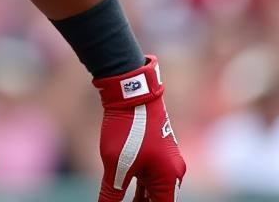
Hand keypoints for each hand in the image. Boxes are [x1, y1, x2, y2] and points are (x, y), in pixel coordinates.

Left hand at [94, 56, 185, 200]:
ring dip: (140, 201)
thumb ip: (112, 192)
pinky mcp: (156, 153)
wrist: (130, 92)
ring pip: (154, 191)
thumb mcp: (115, 163)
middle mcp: (173, 173)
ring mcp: (166, 162)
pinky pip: (150, 178)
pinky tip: (125, 194)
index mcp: (169, 180)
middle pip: (159, 201)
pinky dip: (139, 188)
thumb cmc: (126, 128)